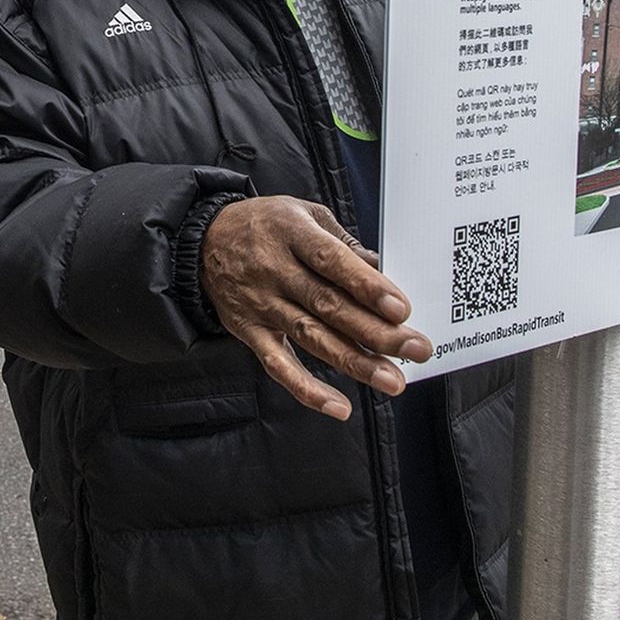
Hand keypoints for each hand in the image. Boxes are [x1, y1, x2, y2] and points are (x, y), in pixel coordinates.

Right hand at [199, 196, 431, 420]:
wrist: (202, 243)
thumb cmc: (263, 226)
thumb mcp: (302, 213)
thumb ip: (342, 242)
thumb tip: (382, 271)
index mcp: (291, 234)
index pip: (332, 262)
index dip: (366, 286)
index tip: (400, 308)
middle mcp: (275, 271)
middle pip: (330, 306)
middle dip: (377, 332)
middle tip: (416, 349)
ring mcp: (262, 305)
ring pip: (312, 339)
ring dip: (355, 363)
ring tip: (392, 380)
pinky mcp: (251, 333)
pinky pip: (279, 366)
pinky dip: (307, 389)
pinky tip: (338, 405)